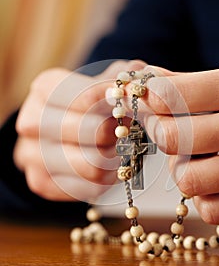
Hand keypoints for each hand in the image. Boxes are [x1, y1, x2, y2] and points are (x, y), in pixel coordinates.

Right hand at [14, 60, 144, 201]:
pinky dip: (106, 179)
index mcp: (44, 89)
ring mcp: (32, 155)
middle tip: (130, 130)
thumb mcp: (101, 83)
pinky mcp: (40, 182)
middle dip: (118, 133)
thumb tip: (140, 78)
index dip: (115, 102)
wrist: (59, 134)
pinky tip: (109, 167)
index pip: (85, 97)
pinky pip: (87, 188)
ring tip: (121, 149)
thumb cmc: (85, 105)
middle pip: (90, 132)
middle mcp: (31, 121)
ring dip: (115, 158)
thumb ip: (120, 78)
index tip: (132, 104)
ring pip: (91, 165)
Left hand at [143, 65, 218, 223]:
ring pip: (187, 178)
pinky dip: (203, 197)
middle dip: (160, 132)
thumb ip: (186, 84)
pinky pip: (209, 210)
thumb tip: (140, 82)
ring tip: (195, 157)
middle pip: (171, 137)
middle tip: (164, 127)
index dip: (150, 96)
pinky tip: (213, 181)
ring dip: (181, 169)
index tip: (146, 96)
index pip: (173, 95)